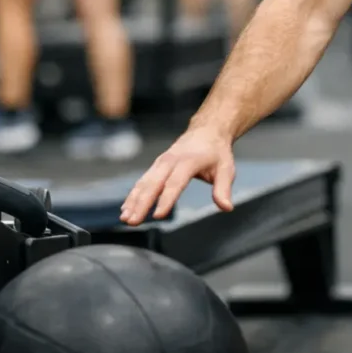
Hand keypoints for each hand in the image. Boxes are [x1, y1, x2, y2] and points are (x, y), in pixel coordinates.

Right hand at [119, 126, 235, 224]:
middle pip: (154, 183)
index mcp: (188, 161)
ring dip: (133, 200)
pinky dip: (133, 195)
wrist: (207, 131)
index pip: (175, 183)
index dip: (166, 199)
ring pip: (144, 182)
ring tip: (125, 218)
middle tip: (133, 221)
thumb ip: (223, 188)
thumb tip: (226, 207)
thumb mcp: (226, 168)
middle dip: (141, 203)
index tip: (158, 216)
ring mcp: (161, 162)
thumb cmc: (216, 152)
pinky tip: (126, 209)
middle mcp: (171, 160)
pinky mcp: (156, 166)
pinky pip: (142, 181)